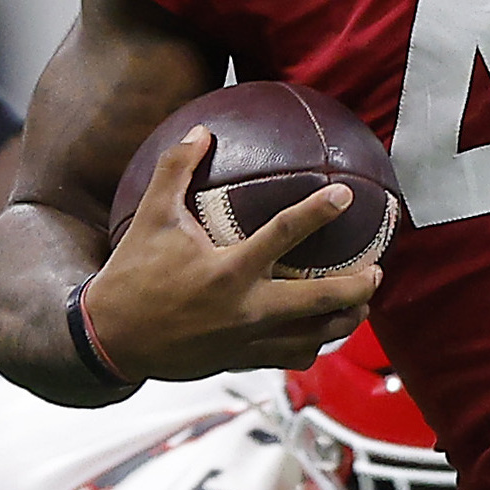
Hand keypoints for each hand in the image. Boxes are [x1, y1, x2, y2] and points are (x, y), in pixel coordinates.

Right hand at [81, 125, 378, 380]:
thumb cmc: (133, 274)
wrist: (113, 338)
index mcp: (227, 270)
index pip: (285, 235)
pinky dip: (314, 344)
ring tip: (362, 304)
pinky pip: (292, 357)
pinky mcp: (243, 360)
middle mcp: (246, 309)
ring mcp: (247, 340)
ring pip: (315, 337)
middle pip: (320, 301)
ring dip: (345, 322)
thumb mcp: (150, 217)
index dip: (319, 212)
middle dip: (357, 287)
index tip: (346, 195)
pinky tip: (322, 332)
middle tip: (377, 271)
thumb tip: (200, 129)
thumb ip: (175, 170)